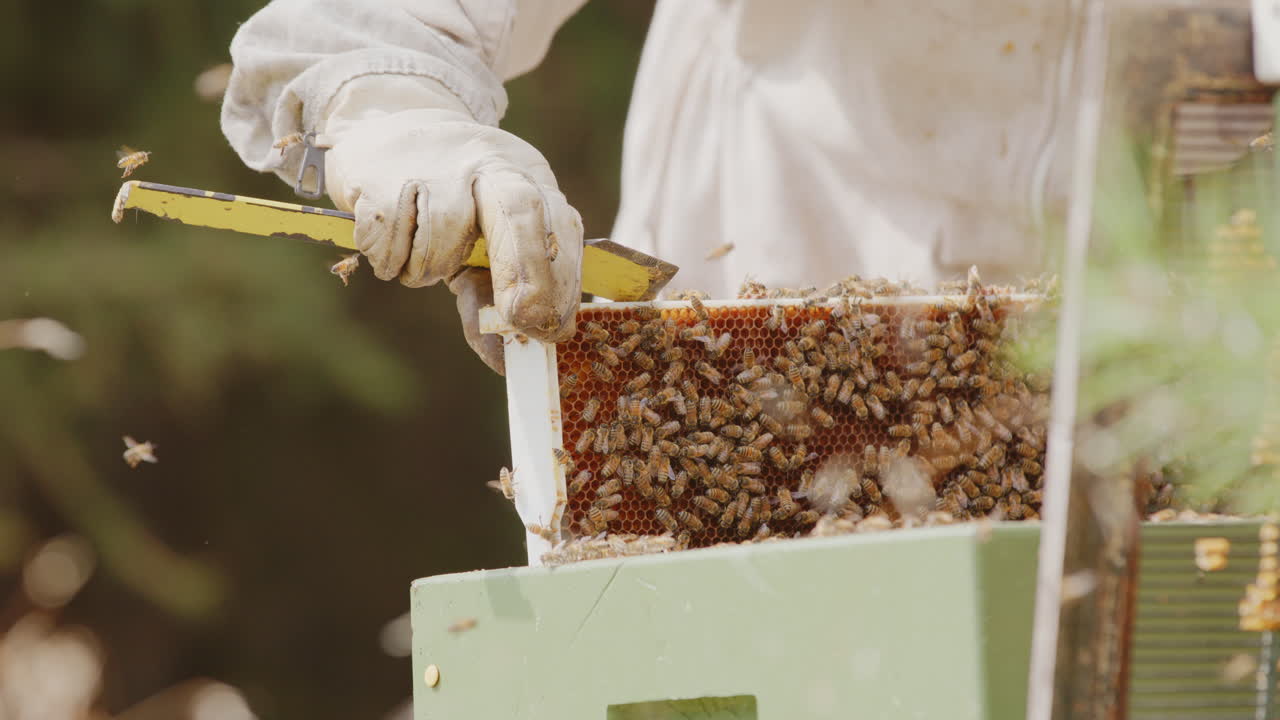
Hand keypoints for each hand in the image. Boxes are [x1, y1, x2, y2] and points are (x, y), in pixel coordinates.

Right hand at [325, 106, 583, 373]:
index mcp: (528, 178)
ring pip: (442, 236)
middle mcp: (488, 162)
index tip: (554, 328)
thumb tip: (506, 360)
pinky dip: (390, 260)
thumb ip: (494, 299)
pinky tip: (392, 245)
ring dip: (429, 269)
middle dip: (525, 271)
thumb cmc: (451, 206)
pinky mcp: (383, 174)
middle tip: (521, 319)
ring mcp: (436, 164)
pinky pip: (390, 240)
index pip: (558, 225)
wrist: (385, 133)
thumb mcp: (483, 246)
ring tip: (423, 262)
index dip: (562, 280)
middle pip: (518, 208)